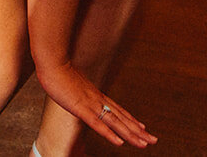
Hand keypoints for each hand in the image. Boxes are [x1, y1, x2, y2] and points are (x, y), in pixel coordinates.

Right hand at [37, 62, 155, 148]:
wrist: (53, 61)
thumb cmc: (59, 71)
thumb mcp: (73, 83)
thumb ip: (80, 91)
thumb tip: (81, 94)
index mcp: (97, 95)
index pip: (119, 111)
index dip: (132, 120)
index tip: (143, 128)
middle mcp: (98, 100)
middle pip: (122, 118)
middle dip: (138, 131)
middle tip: (153, 140)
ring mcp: (91, 104)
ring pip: (116, 123)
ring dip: (131, 134)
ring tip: (143, 144)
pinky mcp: (81, 109)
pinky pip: (98, 124)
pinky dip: (110, 134)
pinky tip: (119, 143)